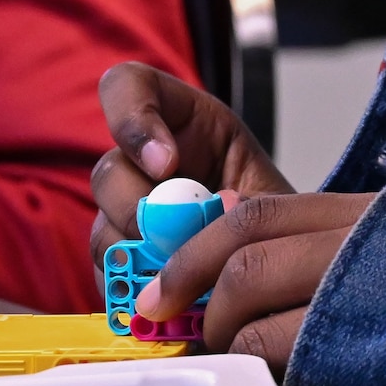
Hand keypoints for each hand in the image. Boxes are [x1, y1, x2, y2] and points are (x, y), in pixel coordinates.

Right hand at [90, 63, 292, 270]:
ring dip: (139, 258)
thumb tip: (218, 212)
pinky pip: (108, 276)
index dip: (132, 119)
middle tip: (173, 237)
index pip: (126, 88)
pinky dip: (135, 290)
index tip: (166, 164)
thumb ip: (252, 202)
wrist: (282, 263)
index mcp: (180, 122)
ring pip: (103, 229)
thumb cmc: (278, 217)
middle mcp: (144, 165)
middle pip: (108, 172)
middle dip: (136, 209)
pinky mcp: (125, 262)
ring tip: (186, 277)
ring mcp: (129, 215)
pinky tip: (169, 298)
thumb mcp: (275, 196)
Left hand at [137, 189, 376, 374]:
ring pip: (253, 319)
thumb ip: (328, 235)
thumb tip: (239, 229)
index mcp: (362, 214)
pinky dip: (259, 377)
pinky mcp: (355, 360)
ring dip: (229, 344)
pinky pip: (281, 367)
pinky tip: (266, 384)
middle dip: (199, 298)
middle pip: (243, 261)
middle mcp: (357, 249)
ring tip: (234, 359)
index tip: (167, 281)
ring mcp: (357, 305)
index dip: (197, 249)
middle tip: (185, 326)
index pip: (254, 215)